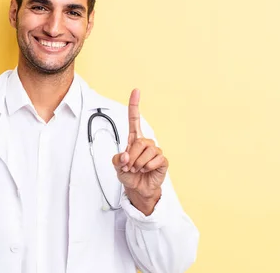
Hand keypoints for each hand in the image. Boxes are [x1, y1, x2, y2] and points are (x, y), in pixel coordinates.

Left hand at [112, 89, 167, 212]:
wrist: (138, 188)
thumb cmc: (128, 174)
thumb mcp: (117, 166)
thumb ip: (117, 160)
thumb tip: (126, 156)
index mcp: (134, 139)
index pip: (134, 119)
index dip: (134, 105)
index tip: (136, 91)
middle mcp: (145, 142)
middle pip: (140, 141)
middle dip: (132, 156)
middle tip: (129, 166)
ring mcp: (155, 150)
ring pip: (148, 151)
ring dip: (139, 163)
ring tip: (138, 169)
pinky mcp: (162, 160)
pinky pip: (156, 160)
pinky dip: (148, 167)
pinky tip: (147, 170)